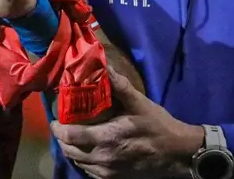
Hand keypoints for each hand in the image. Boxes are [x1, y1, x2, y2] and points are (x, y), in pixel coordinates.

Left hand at [49, 70, 203, 178]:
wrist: (178, 153)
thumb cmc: (159, 127)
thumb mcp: (140, 103)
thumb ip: (119, 86)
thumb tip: (103, 66)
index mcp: (107, 138)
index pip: (69, 136)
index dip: (57, 128)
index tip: (55, 118)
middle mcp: (103, 158)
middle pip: (69, 151)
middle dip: (62, 138)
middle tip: (62, 125)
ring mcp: (108, 171)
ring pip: (78, 162)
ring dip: (71, 149)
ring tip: (73, 136)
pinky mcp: (113, 178)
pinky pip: (89, 171)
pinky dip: (83, 160)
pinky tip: (87, 150)